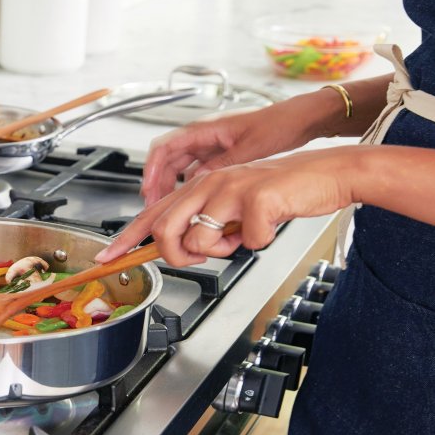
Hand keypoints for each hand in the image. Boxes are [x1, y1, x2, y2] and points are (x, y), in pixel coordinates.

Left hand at [97, 147, 359, 266]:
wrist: (327, 175)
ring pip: (201, 242)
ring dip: (224, 250)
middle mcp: (208, 184)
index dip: (126, 241)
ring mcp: (231, 189)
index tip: (107, 259)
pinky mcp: (258, 198)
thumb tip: (186, 251)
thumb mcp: (234, 210)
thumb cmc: (282, 194)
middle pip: (165, 233)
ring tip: (244, 234)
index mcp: (199, 187)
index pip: (152, 216)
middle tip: (202, 257)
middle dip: (179, 257)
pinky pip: (248, 243)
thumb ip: (206, 226)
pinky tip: (271, 225)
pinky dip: (260, 243)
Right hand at [140, 90, 344, 204]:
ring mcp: (210, 145)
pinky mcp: (220, 154)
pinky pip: (195, 171)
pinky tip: (191, 201)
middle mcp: (203, 136)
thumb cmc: (278, 124)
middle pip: (167, 160)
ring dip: (170, 186)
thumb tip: (197, 183)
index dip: (152, 170)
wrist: (300, 119)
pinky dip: (187, 186)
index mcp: (205, 129)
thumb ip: (221, 165)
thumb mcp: (249, 148)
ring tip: (167, 207)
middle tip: (154, 206)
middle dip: (157, 183)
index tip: (148, 190)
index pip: (164, 148)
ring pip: (179, 167)